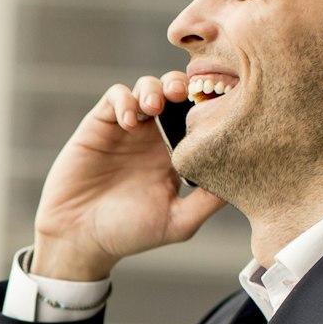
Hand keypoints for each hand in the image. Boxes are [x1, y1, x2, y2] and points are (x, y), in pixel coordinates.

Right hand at [31, 70, 225, 279]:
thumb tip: (243, 178)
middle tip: (186, 95)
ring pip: (147, 87)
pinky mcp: (99, 125)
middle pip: (175, 91)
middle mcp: (154, 136)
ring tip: (156, 107)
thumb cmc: (129, 234)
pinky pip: (115, 96)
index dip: (207, 104)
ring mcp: (127, 128)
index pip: (197, 116)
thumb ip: (207, 201)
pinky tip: (130, 121)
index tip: (218, 104)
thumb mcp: (178, 222)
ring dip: (154, 88)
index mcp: (175, 154)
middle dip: (183, 85)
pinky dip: (125, 100)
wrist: (80, 238)